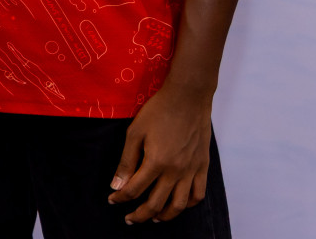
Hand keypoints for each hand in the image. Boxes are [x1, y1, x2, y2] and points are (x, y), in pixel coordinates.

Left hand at [108, 84, 212, 223]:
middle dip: (139, 215)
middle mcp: (175, 171)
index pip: (134, 190)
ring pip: (179, 205)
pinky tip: (178, 204)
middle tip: (129, 219)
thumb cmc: (158, 111)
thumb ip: (126, 161)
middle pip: (156, 203)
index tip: (112, 200)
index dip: (120, 198)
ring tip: (154, 218)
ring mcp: (191, 170)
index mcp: (156, 162)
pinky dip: (188, 204)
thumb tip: (116, 185)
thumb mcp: (135, 132)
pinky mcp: (203, 166)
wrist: (188, 97)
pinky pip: (198, 194)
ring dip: (165, 216)